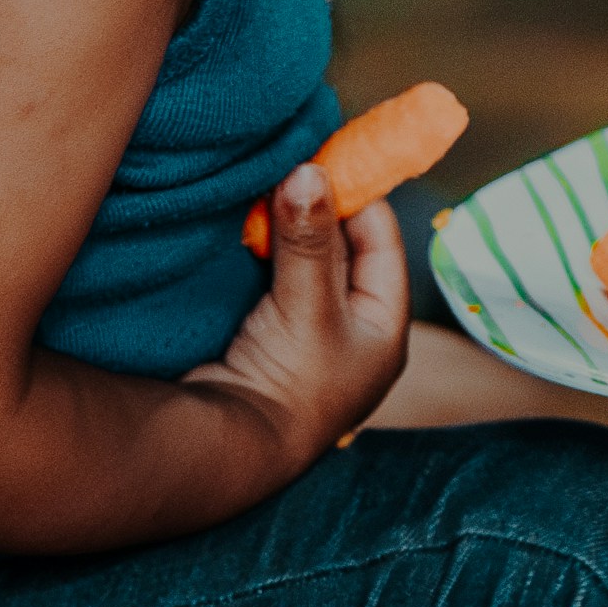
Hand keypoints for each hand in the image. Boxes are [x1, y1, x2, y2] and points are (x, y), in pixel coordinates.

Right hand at [204, 167, 417, 460]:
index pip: (382, 239)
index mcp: (384, 326)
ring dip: (284, 225)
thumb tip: (310, 171)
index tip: (324, 154)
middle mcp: (351, 328)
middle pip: (340, 246)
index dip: (357, 194)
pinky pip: (270, 277)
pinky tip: (241, 222)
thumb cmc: (287, 386)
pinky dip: (260, 248)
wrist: (224, 452)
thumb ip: (308, 241)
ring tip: (262, 184)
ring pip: (302, 258)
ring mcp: (306, 332)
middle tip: (286, 162)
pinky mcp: (266, 334)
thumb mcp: (306, 307)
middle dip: (315, 206)